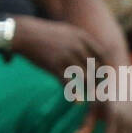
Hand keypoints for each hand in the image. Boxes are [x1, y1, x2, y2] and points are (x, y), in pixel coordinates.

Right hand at [13, 18, 131, 132]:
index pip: (102, 55)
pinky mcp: (55, 65)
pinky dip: (73, 93)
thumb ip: (78, 41)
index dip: (106, 68)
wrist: (22, 33)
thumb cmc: (42, 33)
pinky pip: (69, 83)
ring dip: (89, 90)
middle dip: (100, 82)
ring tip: (92, 101)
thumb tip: (90, 53)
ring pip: (85, 78)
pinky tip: (75, 100)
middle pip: (96, 68)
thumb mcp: (65, 31)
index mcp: (81, 36)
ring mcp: (67, 56)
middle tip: (103, 95)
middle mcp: (77, 45)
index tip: (109, 80)